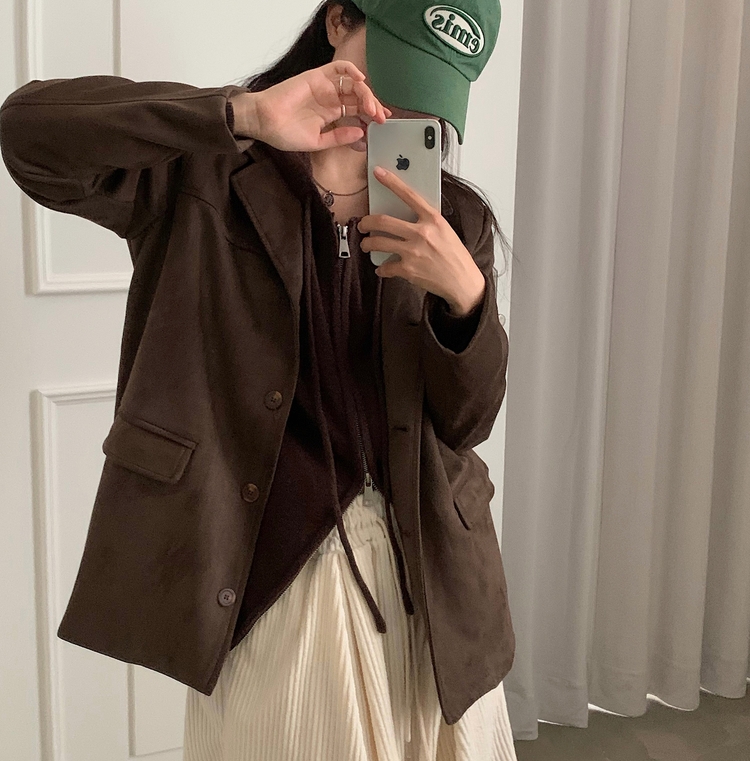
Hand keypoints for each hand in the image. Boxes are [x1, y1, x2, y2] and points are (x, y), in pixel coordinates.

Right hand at [234, 60, 390, 151]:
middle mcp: (330, 99)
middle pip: (358, 97)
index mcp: (331, 114)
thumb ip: (339, 138)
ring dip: (365, 93)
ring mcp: (325, 87)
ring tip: (372, 107)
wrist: (265, 122)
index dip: (371, 114)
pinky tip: (360, 80)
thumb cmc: (285, 134)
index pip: (357, 111)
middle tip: (380, 117)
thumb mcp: (317, 142)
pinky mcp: (317, 76)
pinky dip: (351, 70)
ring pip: (352, 84)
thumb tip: (361, 133)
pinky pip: (338, 68)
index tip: (382, 123)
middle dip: (373, 106)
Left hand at [358, 167, 485, 314]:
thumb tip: (406, 214)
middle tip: (363, 225)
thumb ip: (427, 221)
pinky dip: (381, 269)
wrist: (462, 282)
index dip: (391, 182)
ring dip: (367, 244)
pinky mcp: (408, 270)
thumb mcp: (445, 231)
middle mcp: (422, 233)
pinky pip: (385, 267)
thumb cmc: (455, 256)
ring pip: (378, 243)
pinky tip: (383, 268)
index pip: (409, 195)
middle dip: (366, 223)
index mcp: (433, 219)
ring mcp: (413, 252)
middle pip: (383, 221)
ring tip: (366, 245)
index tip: (378, 173)